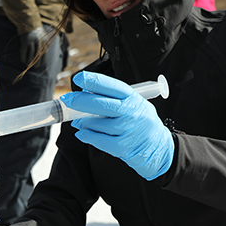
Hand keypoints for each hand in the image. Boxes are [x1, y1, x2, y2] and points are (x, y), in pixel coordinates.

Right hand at [19, 26, 45, 64]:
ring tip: (28, 65)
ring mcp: (32, 42)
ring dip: (30, 61)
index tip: (40, 65)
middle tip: (35, 68)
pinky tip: (24, 61)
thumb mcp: (43, 37)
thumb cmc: (36, 32)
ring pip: (31, 54)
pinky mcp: (25, 41)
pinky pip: (24, 52)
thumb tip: (43, 56)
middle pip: (38, 55)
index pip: (44, 54)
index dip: (42, 60)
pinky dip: (24, 57)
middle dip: (36, 63)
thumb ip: (44, 45)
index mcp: (44, 41)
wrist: (29, 23)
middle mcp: (39, 42)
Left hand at [59, 71, 173, 180]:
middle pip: (101, 104)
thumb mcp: (133, 104)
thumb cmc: (139, 121)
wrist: (158, 147)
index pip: (112, 86)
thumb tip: (84, 95)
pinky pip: (98, 140)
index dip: (94, 81)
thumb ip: (112, 99)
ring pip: (96, 124)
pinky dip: (87, 135)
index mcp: (133, 98)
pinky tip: (82, 133)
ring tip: (78, 121)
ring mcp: (127, 130)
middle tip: (67, 99)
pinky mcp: (122, 146)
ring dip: (82, 122)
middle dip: (80, 101)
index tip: (79, 78)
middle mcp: (131, 112)